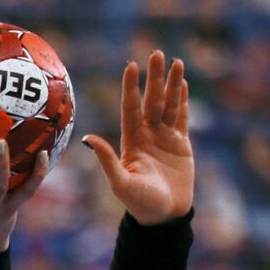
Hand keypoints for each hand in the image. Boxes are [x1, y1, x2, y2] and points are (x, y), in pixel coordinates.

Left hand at [82, 51, 193, 224]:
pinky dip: (183, 100)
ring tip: (175, 61)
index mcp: (131, 141)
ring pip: (169, 105)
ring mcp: (164, 138)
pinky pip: (182, 118)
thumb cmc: (139, 202)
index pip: (130, 108)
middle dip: (154, 78)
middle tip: (156, 53)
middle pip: (151, 100)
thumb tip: (86, 138)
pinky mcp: (181, 144)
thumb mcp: (120, 182)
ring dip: (171, 84)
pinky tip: (182, 83)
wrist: (163, 216)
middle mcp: (146, 135)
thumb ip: (106, 159)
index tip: (131, 66)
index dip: (131, 87)